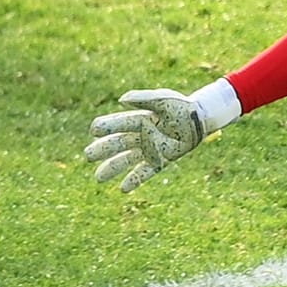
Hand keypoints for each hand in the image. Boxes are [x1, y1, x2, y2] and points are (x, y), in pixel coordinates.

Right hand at [84, 89, 205, 192]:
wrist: (198, 119)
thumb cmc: (180, 106)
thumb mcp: (163, 99)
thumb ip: (144, 98)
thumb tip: (121, 101)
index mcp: (140, 119)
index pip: (119, 124)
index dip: (107, 127)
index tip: (93, 130)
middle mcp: (142, 135)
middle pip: (119, 144)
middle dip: (104, 150)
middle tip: (87, 155)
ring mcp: (151, 148)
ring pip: (128, 160)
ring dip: (113, 168)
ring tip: (98, 177)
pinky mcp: (162, 159)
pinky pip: (146, 171)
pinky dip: (135, 180)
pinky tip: (123, 189)